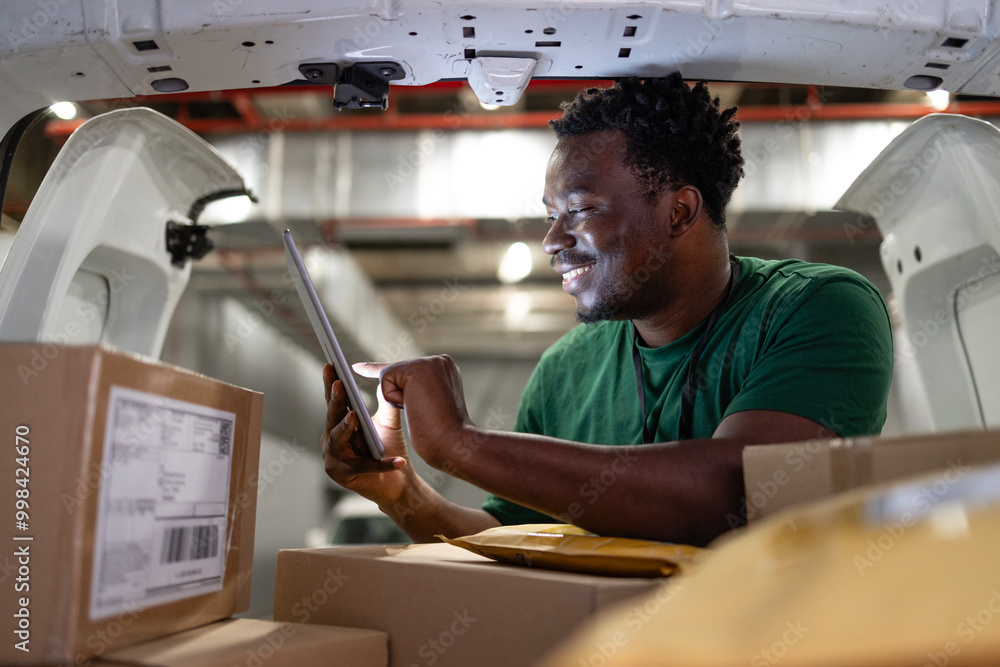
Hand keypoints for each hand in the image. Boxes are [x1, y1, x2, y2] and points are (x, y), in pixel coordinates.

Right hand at [321, 364, 407, 505]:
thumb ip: (385, 402)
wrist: (399, 481)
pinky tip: (398, 461)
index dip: (331, 383)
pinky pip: (362, 466)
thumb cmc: (389, 449)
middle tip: (338, 384)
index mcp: (339, 423)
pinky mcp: (341, 475)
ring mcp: (333, 458)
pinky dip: (381, 464)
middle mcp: (331, 439)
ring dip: (346, 427)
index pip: (334, 401)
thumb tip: (386, 377)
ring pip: (338, 439)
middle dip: (335, 400)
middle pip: (332, 416)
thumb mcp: (388, 422)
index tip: (330, 364)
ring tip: (354, 416)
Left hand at [353, 355, 472, 467]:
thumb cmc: (442, 435)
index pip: (410, 369)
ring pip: (390, 375)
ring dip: (397, 398)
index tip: (360, 366)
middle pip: (398, 371)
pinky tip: (414, 406)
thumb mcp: (426, 408)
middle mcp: (440, 361)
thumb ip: (412, 391)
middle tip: (418, 410)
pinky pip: (386, 380)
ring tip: (421, 410)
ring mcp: (429, 362)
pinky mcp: (416, 369)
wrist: (453, 444)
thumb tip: (384, 383)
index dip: (391, 374)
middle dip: (397, 393)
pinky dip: (393, 398)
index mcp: (446, 369)